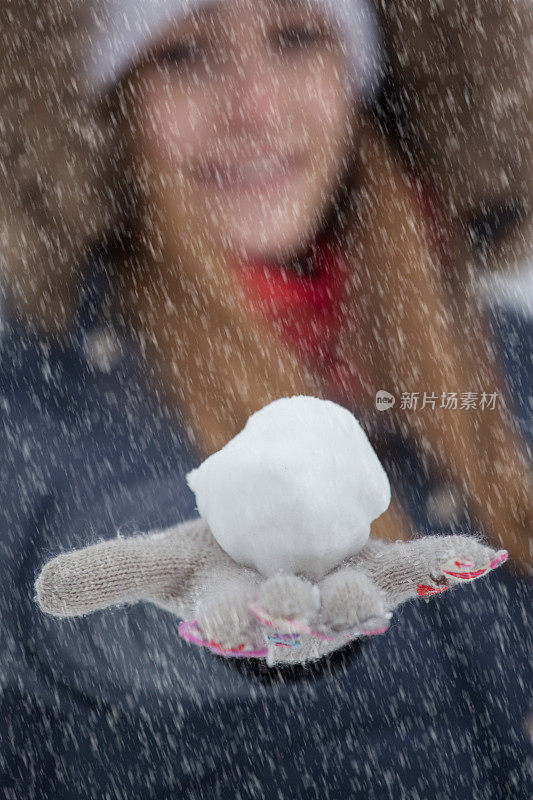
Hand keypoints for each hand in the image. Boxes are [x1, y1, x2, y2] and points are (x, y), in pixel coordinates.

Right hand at [35, 520, 507, 666]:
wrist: (270, 568)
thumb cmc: (218, 568)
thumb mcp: (164, 567)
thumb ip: (111, 573)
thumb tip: (39, 591)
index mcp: (243, 613)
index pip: (236, 619)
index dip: (238, 613)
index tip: (241, 606)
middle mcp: (295, 615)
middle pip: (299, 618)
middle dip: (301, 611)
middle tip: (300, 599)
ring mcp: (339, 595)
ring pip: (356, 602)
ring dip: (369, 599)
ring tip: (379, 595)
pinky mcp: (375, 572)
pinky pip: (414, 570)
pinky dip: (446, 564)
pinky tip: (481, 556)